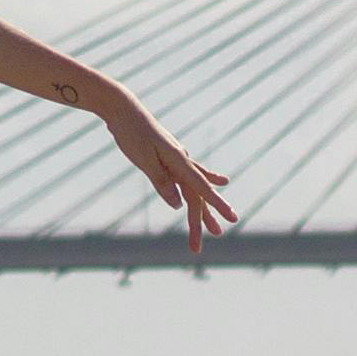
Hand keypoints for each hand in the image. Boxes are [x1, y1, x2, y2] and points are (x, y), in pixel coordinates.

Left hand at [107, 101, 239, 254]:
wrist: (123, 110)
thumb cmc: (131, 133)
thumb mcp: (143, 159)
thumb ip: (161, 181)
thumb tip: (178, 205)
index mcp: (178, 162)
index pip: (201, 189)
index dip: (217, 206)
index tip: (233, 219)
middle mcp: (183, 161)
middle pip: (196, 196)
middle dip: (201, 221)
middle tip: (204, 245)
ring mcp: (179, 159)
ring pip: (195, 190)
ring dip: (203, 210)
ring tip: (215, 229)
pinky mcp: (172, 157)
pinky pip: (191, 175)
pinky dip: (206, 180)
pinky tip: (223, 181)